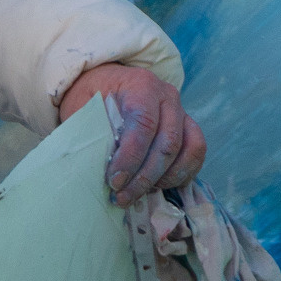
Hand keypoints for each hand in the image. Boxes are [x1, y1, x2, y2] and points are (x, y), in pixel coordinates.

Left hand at [59, 61, 205, 204]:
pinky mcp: (187, 128)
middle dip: (145, 176)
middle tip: (122, 197)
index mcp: (142, 86)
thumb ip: (94, 133)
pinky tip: (156, 186)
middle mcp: (168, 97)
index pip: (144, 125)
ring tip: (138, 193)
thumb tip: (98, 167)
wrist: (107, 83)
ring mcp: (182, 112)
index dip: (131, 158)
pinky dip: (181, 175)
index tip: (114, 182)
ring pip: (190, 150)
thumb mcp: (83, 107)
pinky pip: (196, 154)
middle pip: (168, 143)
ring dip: (166, 179)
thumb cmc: (93, 96)